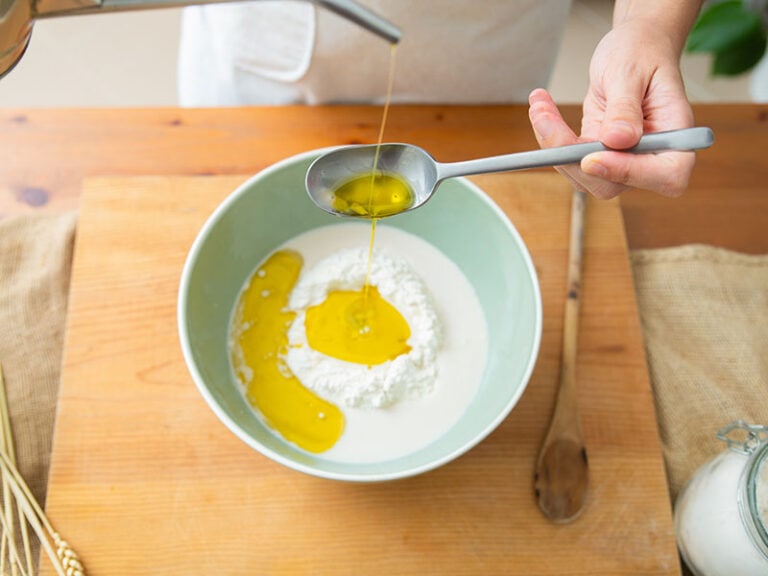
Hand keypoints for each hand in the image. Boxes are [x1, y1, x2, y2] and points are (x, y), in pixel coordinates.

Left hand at [528, 18, 695, 198]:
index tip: (592, 157)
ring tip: (540, 104)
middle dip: (573, 160)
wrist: (633, 50)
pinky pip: (570, 161)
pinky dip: (550, 137)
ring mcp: (623, 161)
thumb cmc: (641, 54)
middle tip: (547, 120)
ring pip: (584, 177)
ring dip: (554, 145)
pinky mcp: (599, 155)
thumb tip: (618, 141)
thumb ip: (626, 107)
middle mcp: (651, 156)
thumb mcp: (631, 71)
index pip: (665, 175)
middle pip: (613, 185)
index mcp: (676, 136)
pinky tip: (541, 109)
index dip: (629, 173)